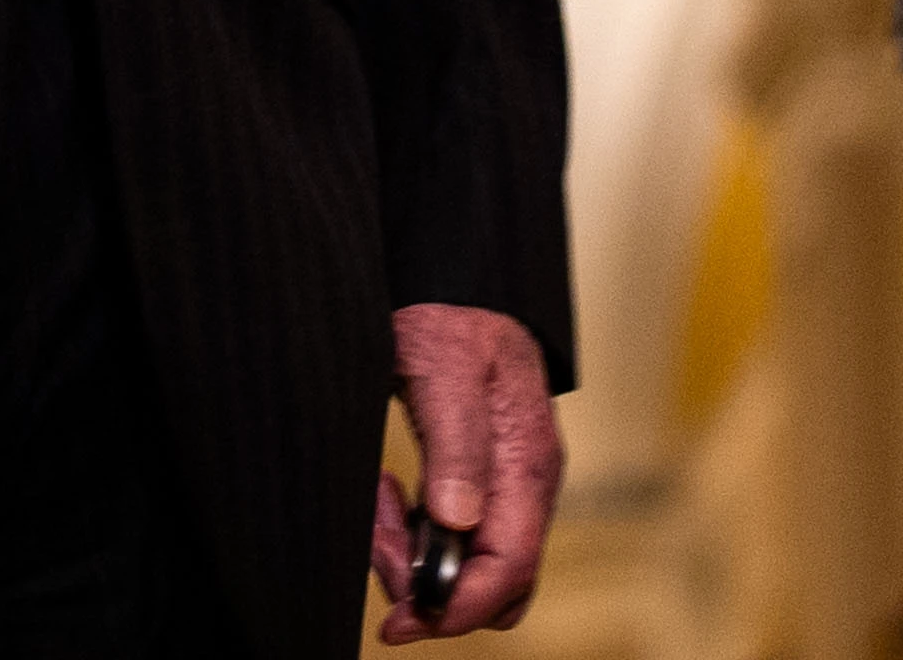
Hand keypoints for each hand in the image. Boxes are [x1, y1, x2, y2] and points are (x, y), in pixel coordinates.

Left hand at [373, 300, 559, 637]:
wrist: (457, 282)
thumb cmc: (453, 317)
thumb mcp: (445, 370)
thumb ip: (456, 444)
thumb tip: (458, 520)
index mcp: (527, 466)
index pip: (508, 569)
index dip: (456, 606)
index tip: (401, 619)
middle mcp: (524, 487)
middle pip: (495, 585)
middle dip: (430, 586)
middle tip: (375, 543)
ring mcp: (504, 486)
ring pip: (470, 564)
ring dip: (415, 555)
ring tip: (378, 502)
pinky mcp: (478, 481)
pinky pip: (454, 535)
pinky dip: (414, 532)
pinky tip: (388, 491)